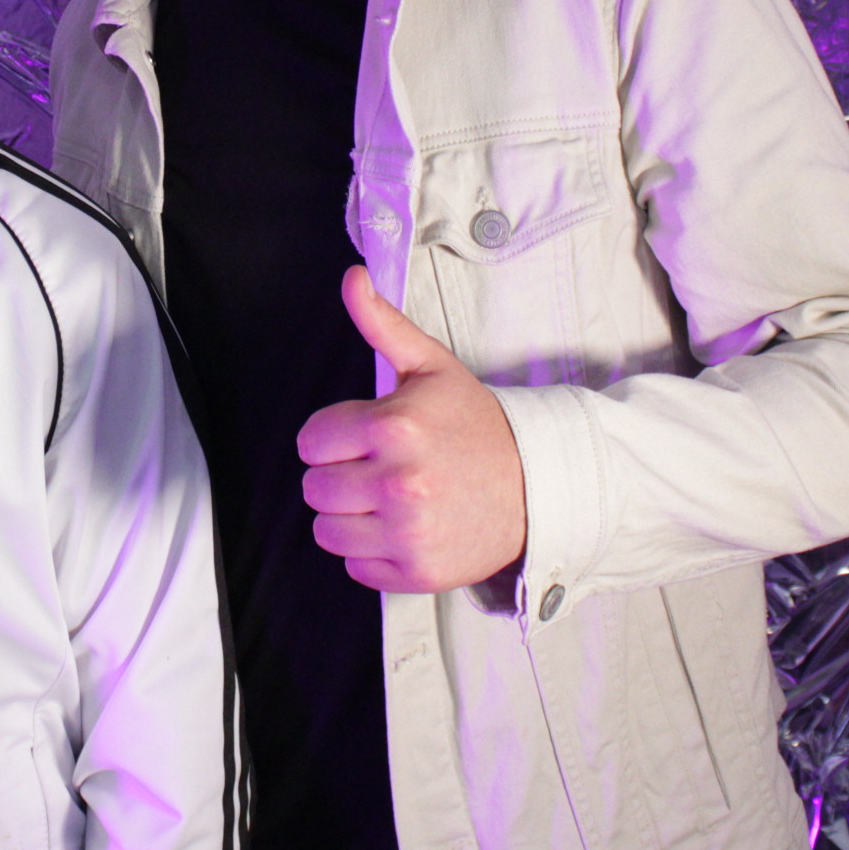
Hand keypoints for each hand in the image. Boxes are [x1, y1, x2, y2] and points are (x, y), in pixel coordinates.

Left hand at [298, 266, 527, 594]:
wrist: (537, 485)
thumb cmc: (475, 425)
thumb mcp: (431, 367)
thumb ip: (383, 323)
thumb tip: (353, 277)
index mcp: (394, 426)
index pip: (311, 441)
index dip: (332, 437)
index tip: (365, 437)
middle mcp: (398, 481)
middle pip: (314, 488)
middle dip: (339, 475)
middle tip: (378, 468)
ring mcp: (408, 531)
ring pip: (327, 531)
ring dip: (350, 517)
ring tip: (389, 498)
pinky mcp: (417, 572)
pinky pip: (356, 566)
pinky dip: (373, 552)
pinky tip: (404, 527)